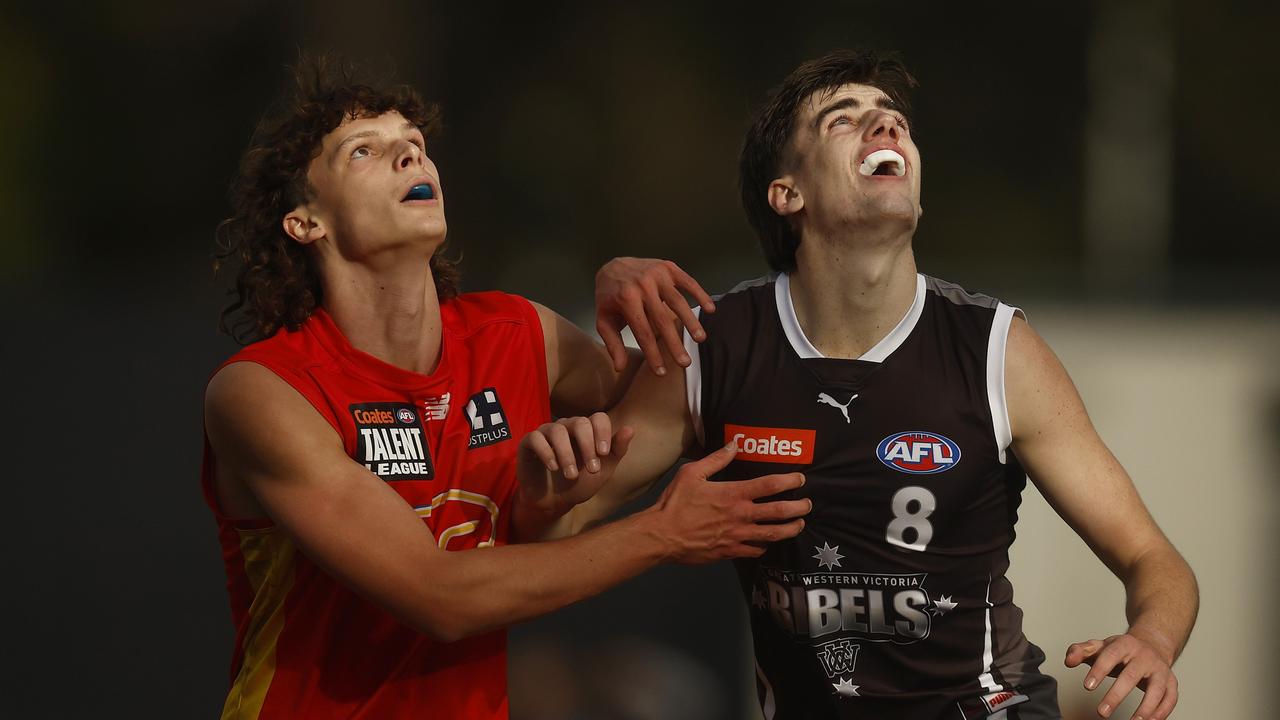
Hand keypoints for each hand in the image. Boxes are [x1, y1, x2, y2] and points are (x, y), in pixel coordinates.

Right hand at [517, 413, 634, 517]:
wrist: (555, 503)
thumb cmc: (580, 484)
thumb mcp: (603, 470)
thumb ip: (616, 450)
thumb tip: (631, 429)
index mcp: (587, 431)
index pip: (598, 418)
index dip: (603, 432)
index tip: (603, 454)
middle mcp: (567, 427)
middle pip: (579, 422)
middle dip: (587, 445)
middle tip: (592, 469)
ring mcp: (547, 433)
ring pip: (557, 430)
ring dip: (567, 454)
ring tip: (571, 475)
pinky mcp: (528, 443)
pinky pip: (535, 438)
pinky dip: (546, 452)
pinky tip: (553, 467)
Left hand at [595, 257, 715, 375]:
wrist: (612, 266)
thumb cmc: (610, 297)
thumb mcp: (604, 320)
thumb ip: (612, 343)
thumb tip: (620, 368)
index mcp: (626, 299)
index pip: (642, 332)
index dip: (653, 353)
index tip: (662, 372)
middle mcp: (642, 286)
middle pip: (662, 320)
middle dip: (674, 343)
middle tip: (685, 363)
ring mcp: (657, 275)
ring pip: (678, 301)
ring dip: (691, 321)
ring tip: (700, 339)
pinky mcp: (668, 267)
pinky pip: (688, 282)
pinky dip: (700, 294)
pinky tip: (710, 309)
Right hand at [648, 442, 809, 563]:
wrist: (662, 536)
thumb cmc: (675, 503)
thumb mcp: (692, 473)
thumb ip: (717, 459)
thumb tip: (734, 445)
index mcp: (733, 494)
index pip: (770, 485)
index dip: (789, 481)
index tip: (800, 479)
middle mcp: (740, 516)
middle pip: (780, 512)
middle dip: (799, 508)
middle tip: (808, 505)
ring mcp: (738, 536)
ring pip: (774, 534)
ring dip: (790, 529)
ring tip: (799, 525)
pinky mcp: (731, 551)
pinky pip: (756, 551)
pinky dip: (766, 546)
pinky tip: (770, 542)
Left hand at [1065, 633, 1178, 718]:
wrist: (1151, 644)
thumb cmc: (1121, 650)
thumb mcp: (1100, 646)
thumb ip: (1080, 651)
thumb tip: (1068, 661)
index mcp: (1125, 644)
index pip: (1110, 656)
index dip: (1099, 670)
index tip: (1087, 686)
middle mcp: (1145, 656)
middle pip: (1131, 675)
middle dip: (1116, 695)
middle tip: (1102, 712)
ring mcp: (1160, 669)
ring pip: (1156, 689)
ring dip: (1146, 707)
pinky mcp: (1171, 682)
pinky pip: (1170, 698)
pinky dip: (1162, 711)